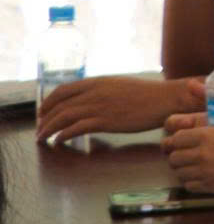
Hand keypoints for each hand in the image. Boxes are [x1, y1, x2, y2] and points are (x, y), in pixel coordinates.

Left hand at [35, 74, 192, 143]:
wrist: (165, 99)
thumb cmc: (148, 94)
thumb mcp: (120, 85)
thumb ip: (102, 90)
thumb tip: (91, 99)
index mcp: (96, 82)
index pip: (62, 91)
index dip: (48, 102)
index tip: (42, 111)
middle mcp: (93, 93)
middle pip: (59, 106)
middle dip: (44, 119)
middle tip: (39, 129)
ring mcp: (99, 107)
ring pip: (63, 118)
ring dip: (48, 129)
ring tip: (42, 137)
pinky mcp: (105, 121)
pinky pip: (75, 129)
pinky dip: (62, 136)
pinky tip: (58, 141)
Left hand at [163, 124, 213, 192]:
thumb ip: (210, 131)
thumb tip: (192, 134)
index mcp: (207, 135)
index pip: (175, 139)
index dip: (175, 143)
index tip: (179, 146)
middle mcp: (203, 153)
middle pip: (173, 158)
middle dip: (177, 158)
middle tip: (186, 158)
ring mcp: (206, 172)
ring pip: (179, 173)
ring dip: (184, 171)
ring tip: (195, 169)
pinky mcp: (212, 186)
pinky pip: (190, 186)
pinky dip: (192, 183)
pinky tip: (203, 178)